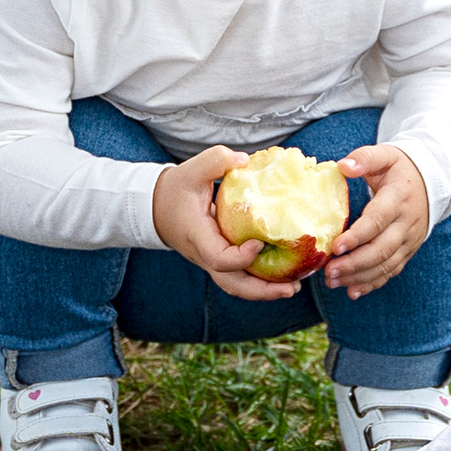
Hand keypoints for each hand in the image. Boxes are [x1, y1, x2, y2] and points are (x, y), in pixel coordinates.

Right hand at [152, 146, 301, 301]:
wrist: (157, 208)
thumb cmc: (175, 190)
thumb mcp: (190, 170)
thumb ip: (215, 160)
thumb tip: (245, 160)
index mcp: (198, 236)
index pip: (218, 258)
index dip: (240, 257)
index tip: (259, 243)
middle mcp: (205, 255)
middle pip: (232, 284)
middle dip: (262, 290)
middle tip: (291, 288)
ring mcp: (212, 261)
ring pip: (237, 286)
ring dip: (264, 291)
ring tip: (293, 287)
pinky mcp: (220, 260)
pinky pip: (240, 277)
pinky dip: (261, 281)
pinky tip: (283, 275)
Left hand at [324, 145, 429, 297]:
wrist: (432, 181)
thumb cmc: (400, 168)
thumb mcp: (385, 155)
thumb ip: (364, 158)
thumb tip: (342, 166)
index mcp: (398, 199)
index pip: (378, 220)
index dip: (358, 236)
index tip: (335, 246)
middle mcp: (406, 223)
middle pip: (381, 249)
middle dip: (354, 264)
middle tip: (329, 272)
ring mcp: (409, 240)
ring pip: (386, 264)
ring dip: (359, 276)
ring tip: (333, 282)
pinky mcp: (408, 250)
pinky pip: (391, 271)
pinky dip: (373, 283)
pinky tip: (352, 291)